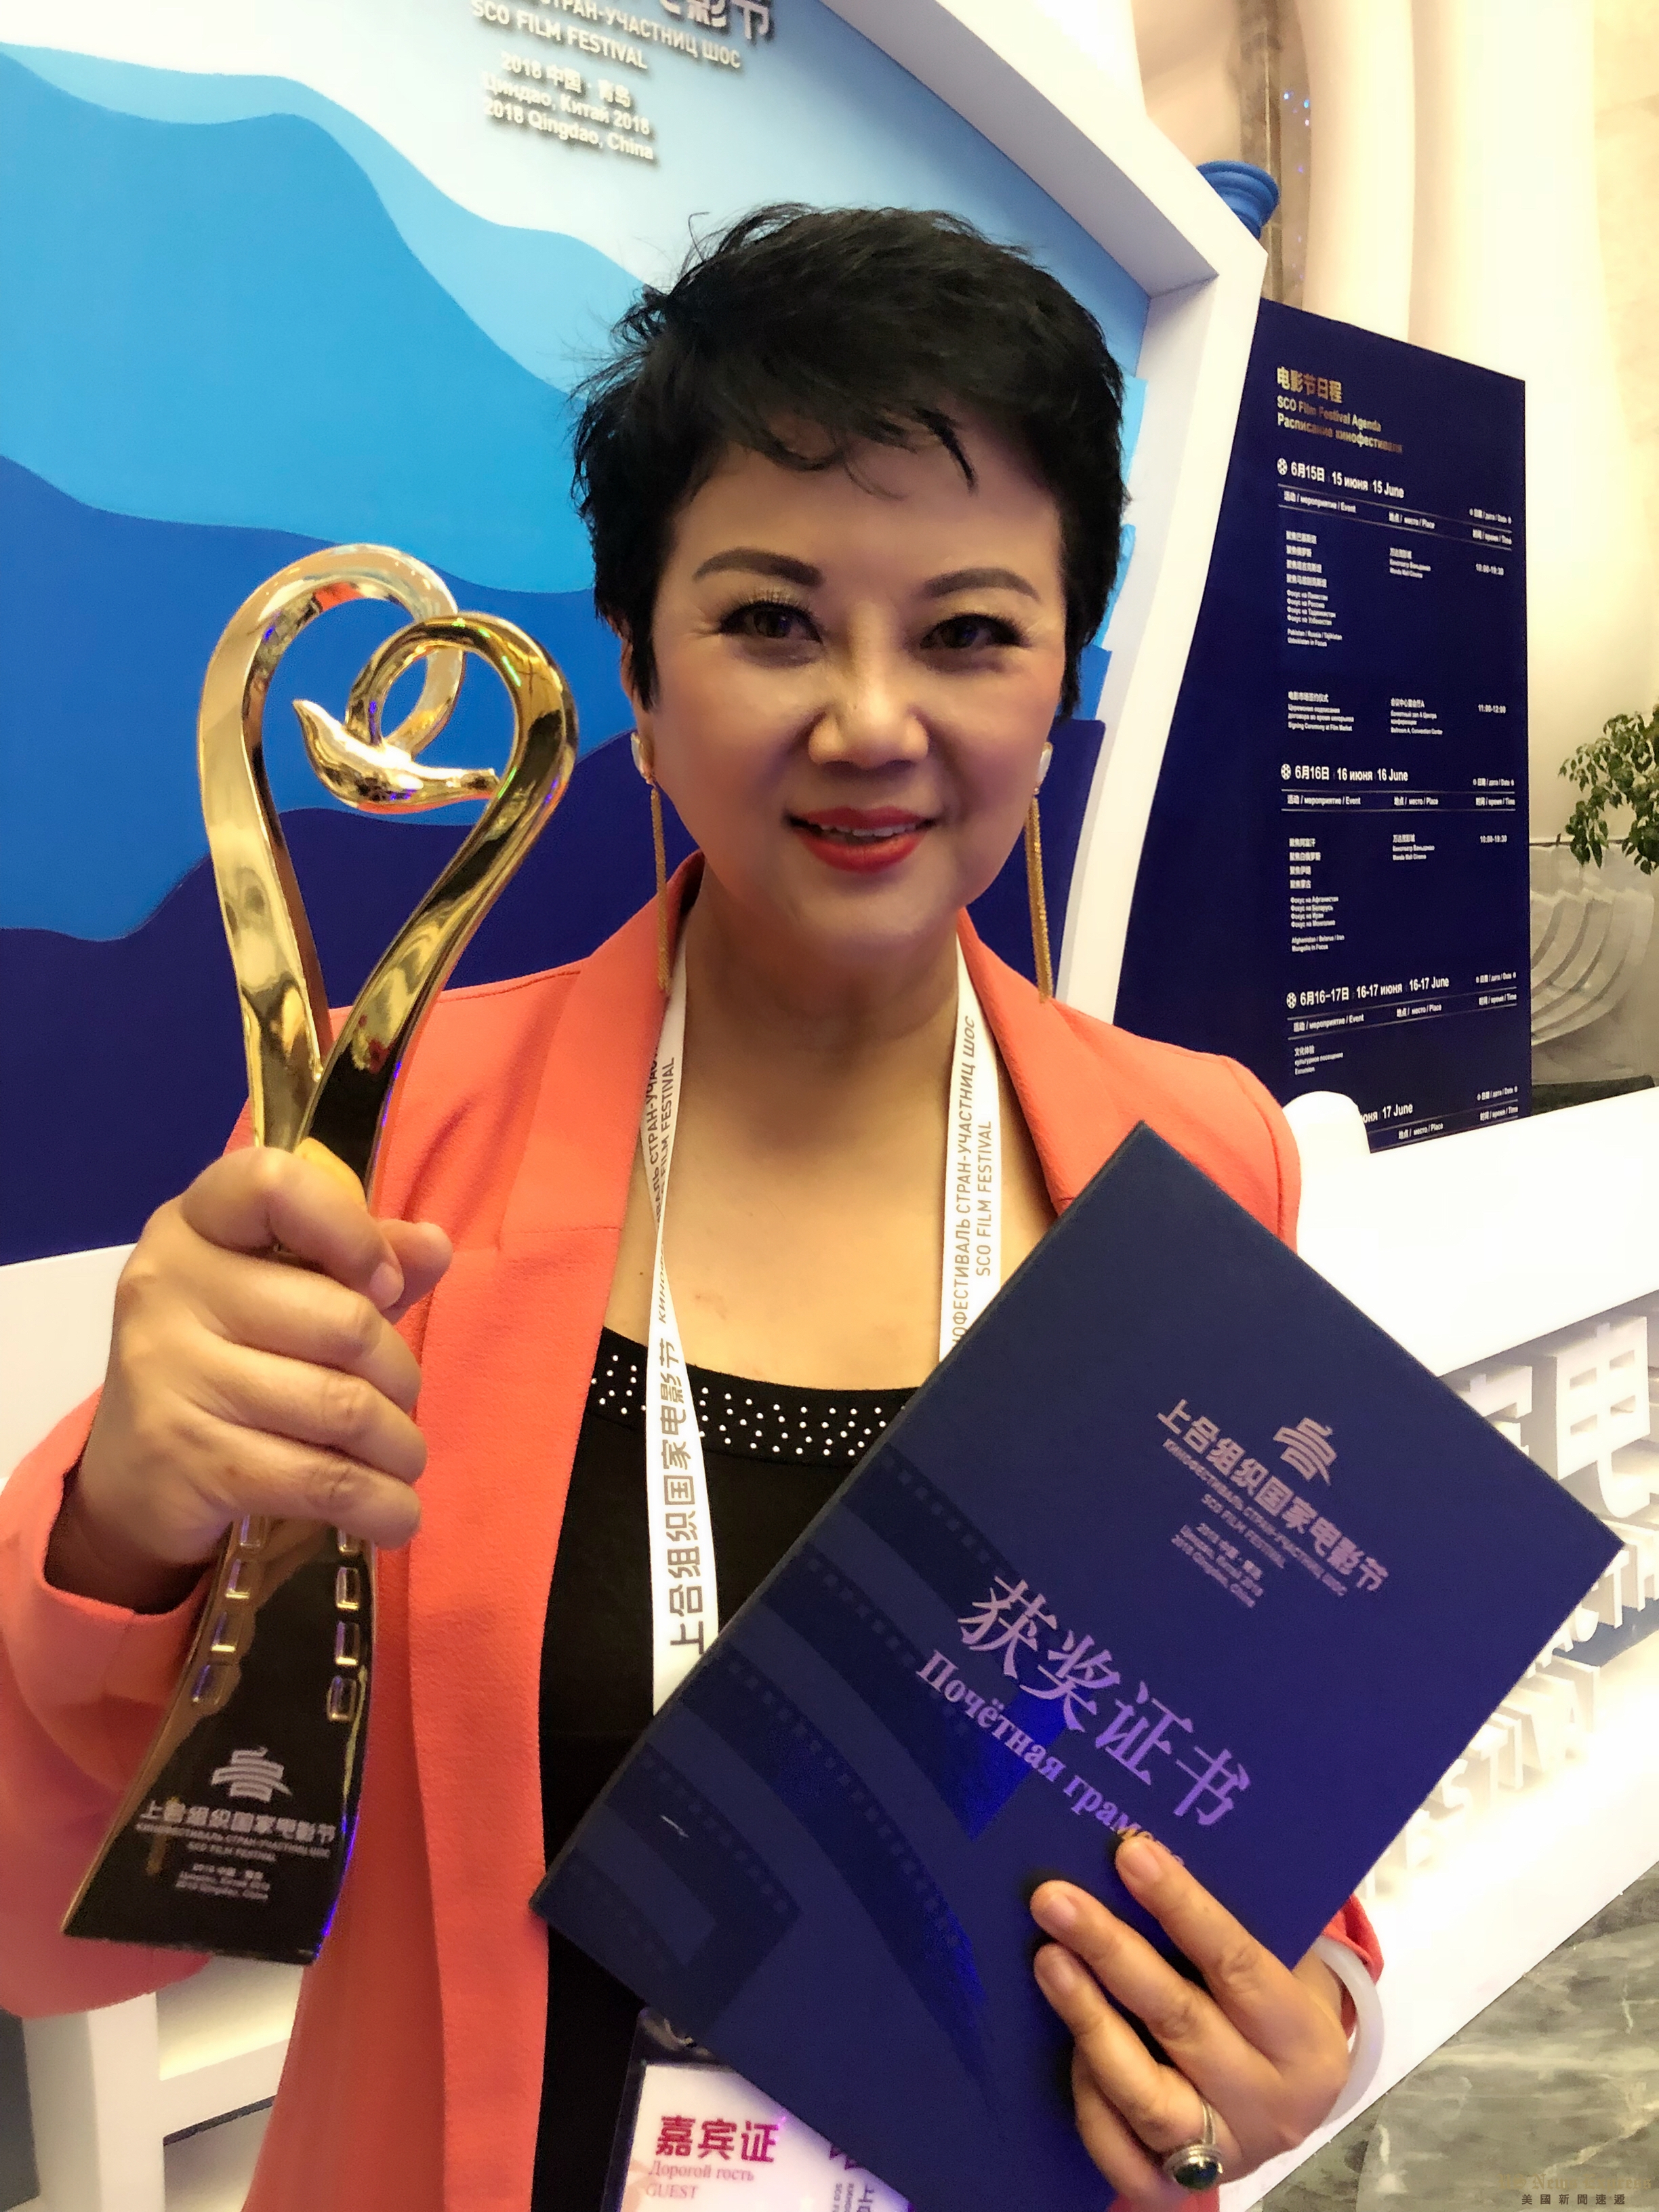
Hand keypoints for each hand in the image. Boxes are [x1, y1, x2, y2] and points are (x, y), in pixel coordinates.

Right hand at [51, 1146, 451, 1611]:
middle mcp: (167, 1286)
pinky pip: (321, 1479)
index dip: (350, 1231)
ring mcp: (168, 1373)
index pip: (272, 1183)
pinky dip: (380, 1503)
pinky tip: (396, 1512)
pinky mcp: (185, 1458)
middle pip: (342, 1321)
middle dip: (400, 1374)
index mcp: (195, 1224)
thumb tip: (432, 1246)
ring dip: (399, 1445)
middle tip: (403, 1401)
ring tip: (404, 1459)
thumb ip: (361, 1260)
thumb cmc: (232, 1363)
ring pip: (341, 1407)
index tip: (384, 1284)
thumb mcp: (289, 1294)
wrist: (134, 1480)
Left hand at [1030, 1832, 1350, 2204]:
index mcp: (1304, 2040)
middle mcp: (1270, 2103)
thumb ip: (1225, 1922)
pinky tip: (1064, 2046)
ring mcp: (1224, 2153)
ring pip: (1146, 2094)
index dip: (1181, 1905)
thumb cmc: (1266, 2008)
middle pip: (1181, 2021)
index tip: (1128, 1850)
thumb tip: (1140, 1846)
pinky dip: (1089, 2099)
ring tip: (1047, 1959)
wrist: (1284, 2105)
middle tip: (1054, 1898)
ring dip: (1090, 2019)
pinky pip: (1120, 2153)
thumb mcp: (1278, 1966)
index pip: (1238, 1964)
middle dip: (1112, 1951)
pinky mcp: (1177, 2186)